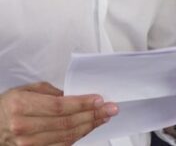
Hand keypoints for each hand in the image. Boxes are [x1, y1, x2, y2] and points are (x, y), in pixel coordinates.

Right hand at [0, 82, 117, 145]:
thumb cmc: (8, 105)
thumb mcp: (26, 89)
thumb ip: (51, 92)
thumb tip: (74, 95)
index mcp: (22, 106)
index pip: (60, 106)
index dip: (82, 104)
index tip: (100, 100)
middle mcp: (24, 128)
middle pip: (66, 123)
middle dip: (92, 115)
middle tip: (111, 108)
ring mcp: (27, 145)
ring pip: (66, 137)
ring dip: (89, 126)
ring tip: (104, 117)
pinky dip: (77, 137)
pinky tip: (88, 128)